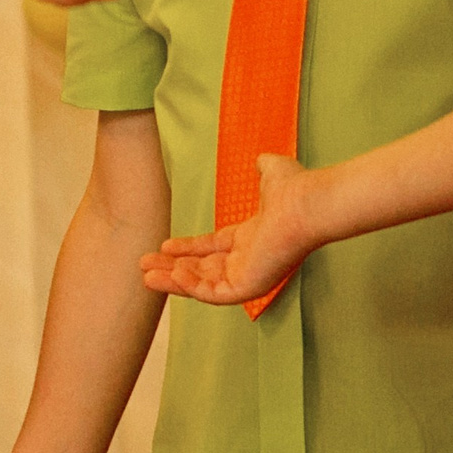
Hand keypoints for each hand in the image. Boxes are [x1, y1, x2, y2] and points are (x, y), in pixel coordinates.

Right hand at [142, 156, 314, 303]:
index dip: (187, 248)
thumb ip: (263, 167)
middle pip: (202, 269)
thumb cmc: (295, 190)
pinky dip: (192, 287)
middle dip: (171, 268)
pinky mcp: (250, 286)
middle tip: (144, 265)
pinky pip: (214, 293)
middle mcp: (250, 260)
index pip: (213, 248)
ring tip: (145, 276)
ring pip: (204, 284)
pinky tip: (173, 274)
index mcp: (252, 239)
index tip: (164, 245)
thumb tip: (261, 159)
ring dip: (174, 281)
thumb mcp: (272, 173)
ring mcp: (250, 276)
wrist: (308, 205)